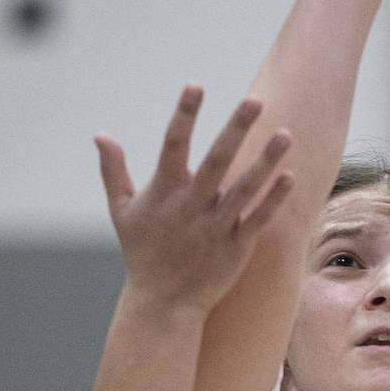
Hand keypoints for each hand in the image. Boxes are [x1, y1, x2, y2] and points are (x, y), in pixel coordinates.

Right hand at [95, 87, 293, 314]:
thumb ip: (113, 171)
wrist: (163, 305)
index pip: (173, 145)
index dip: (184, 115)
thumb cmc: (143, 253)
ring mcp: (215, 227)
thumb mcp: (121, 211)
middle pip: (216, 161)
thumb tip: (100, 135)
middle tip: (256, 100)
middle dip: (235, 130)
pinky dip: (273, 199)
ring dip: (266, 161)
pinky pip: (258, 218)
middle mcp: (191, 207)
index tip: (195, 85)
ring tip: (286, 133)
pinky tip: (289, 175)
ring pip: (244, 189)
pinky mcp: (235, 247)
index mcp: (164, 193)